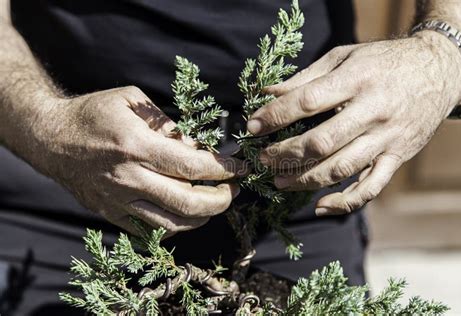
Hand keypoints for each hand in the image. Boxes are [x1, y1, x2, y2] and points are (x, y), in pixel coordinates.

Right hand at [32, 86, 245, 234]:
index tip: (241, 169)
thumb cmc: (93, 113)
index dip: (223, 170)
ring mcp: (118, 201)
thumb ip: (168, 124)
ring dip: (203, 216)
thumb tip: (198, 147)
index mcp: (136, 146)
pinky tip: (187, 211)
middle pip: (188, 202)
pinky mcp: (110, 214)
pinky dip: (176, 224)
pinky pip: (151, 229)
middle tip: (235, 190)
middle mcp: (128, 178)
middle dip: (221, 200)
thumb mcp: (132, 100)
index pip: (192, 165)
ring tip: (216, 202)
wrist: (50, 138)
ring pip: (172, 223)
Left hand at [247, 31, 460, 215]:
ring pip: (341, 168)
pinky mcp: (397, 157)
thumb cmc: (383, 61)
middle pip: (321, 142)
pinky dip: (345, 202)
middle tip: (263, 159)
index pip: (307, 102)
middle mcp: (373, 111)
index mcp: (356, 80)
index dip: (276, 116)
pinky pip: (371, 187)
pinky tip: (320, 206)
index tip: (252, 126)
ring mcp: (387, 138)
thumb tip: (268, 94)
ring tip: (279, 181)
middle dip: (285, 153)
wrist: (438, 70)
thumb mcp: (344, 56)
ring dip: (305, 179)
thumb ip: (306, 77)